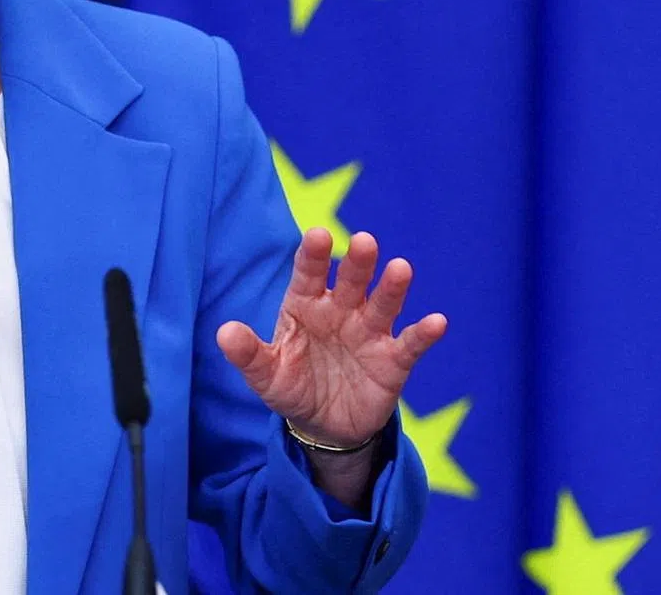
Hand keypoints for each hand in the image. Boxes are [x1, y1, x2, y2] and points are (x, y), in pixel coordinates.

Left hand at [217, 228, 445, 449]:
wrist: (324, 425)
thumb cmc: (292, 386)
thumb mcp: (267, 375)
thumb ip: (248, 354)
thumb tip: (223, 333)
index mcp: (306, 304)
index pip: (309, 273)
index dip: (314, 255)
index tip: (318, 235)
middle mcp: (340, 310)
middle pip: (351, 280)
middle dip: (358, 262)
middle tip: (364, 241)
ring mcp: (368, 332)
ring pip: (382, 303)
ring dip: (392, 287)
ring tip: (401, 268)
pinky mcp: (392, 360)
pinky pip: (410, 343)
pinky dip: (424, 333)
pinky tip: (437, 322)